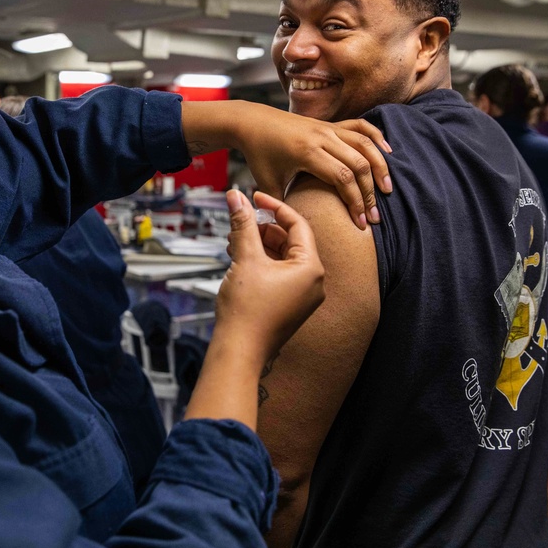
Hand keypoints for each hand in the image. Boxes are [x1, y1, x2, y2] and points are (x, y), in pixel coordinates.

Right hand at [214, 190, 324, 367]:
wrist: (239, 351)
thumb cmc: (247, 312)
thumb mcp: (245, 257)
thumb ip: (243, 224)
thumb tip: (237, 198)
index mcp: (311, 268)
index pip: (297, 224)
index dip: (273, 206)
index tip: (254, 197)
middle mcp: (313, 282)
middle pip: (290, 240)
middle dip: (262, 228)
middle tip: (240, 222)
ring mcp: (302, 296)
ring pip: (282, 257)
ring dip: (258, 245)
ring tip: (235, 242)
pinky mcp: (290, 305)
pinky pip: (279, 274)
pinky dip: (261, 262)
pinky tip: (239, 259)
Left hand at [239, 110, 391, 230]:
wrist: (252, 122)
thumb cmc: (259, 154)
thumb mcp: (267, 183)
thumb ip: (280, 207)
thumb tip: (290, 232)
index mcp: (306, 152)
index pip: (342, 177)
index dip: (355, 202)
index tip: (361, 223)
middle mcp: (321, 137)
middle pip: (358, 164)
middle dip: (370, 193)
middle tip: (376, 217)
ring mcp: (328, 128)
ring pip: (364, 145)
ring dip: (380, 166)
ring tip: (387, 189)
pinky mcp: (330, 124)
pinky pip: (360, 127)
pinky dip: (376, 138)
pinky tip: (387, 152)